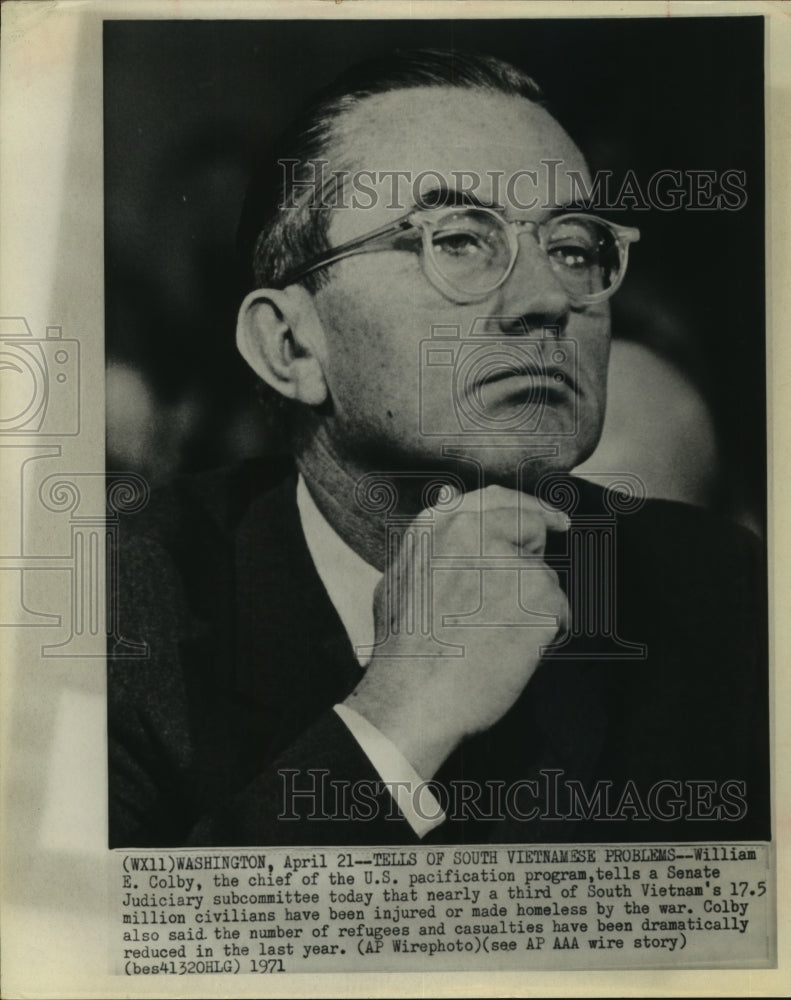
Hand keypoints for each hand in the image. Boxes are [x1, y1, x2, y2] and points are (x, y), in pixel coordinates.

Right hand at [344, 485, 568, 777]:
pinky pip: (559, 613)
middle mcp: (478, 532)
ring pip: (544, 579)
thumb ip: (431, 536)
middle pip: (532, 526)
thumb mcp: (401, 576)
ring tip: (494, 640)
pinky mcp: (540, 596)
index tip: (553, 519)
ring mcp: (512, 562)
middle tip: (531, 588)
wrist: (414, 697)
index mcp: (442, 525)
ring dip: (532, 607)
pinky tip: (511, 654)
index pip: (497, 500)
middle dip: (535, 553)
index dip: (528, 508)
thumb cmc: (402, 648)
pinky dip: (545, 635)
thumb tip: (447, 495)